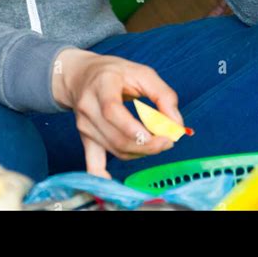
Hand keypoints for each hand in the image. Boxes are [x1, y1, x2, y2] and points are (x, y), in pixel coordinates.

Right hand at [51, 48, 183, 179]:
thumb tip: (176, 124)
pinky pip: (92, 163)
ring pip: (116, 149)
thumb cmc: (114, 72)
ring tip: (156, 141)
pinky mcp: (85, 138)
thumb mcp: (142, 72)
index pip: (112, 111)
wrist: (81, 76)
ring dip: (141, 152)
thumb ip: (163, 95)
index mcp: (102, 85)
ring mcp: (85, 125)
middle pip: (117, 137)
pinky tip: (112, 183)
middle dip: (147, 145)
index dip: (135, 128)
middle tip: (168, 140)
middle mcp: (88, 106)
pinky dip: (102, 177)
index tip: (161, 135)